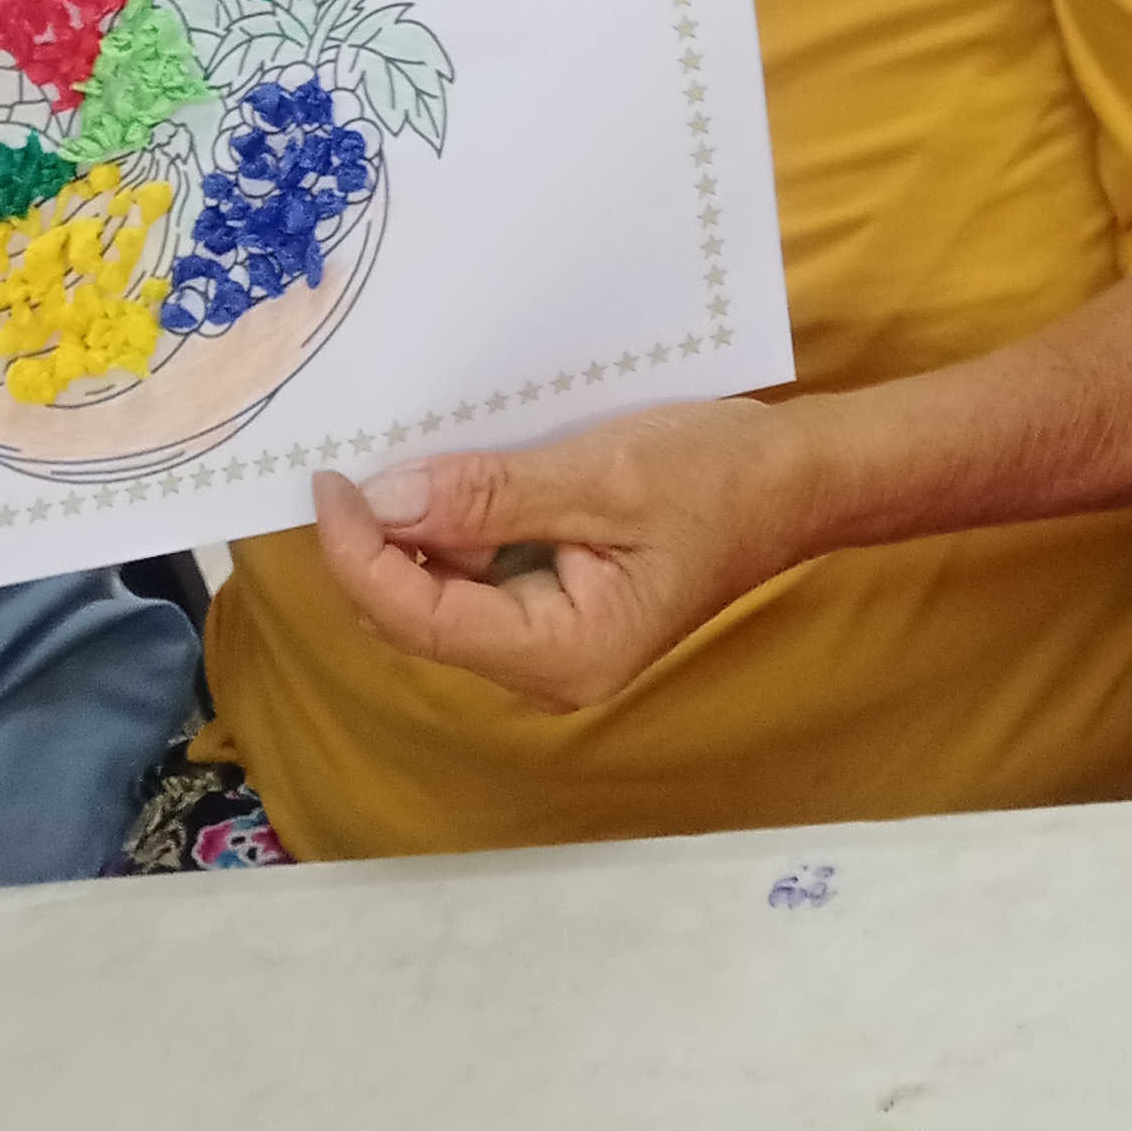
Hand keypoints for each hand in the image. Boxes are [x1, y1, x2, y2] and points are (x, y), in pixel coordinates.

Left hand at [310, 398, 801, 714]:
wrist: (800, 482)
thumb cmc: (720, 475)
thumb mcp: (605, 473)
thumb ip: (492, 495)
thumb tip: (386, 499)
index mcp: (564, 654)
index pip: (421, 617)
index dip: (359, 553)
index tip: (331, 481)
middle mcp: (549, 672)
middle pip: (421, 616)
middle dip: (382, 543)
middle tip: (359, 458)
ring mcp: (553, 648)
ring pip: (444, 599)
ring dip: (418, 534)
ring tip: (407, 458)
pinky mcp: (559, 616)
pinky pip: (479, 582)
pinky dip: (456, 533)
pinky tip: (455, 481)